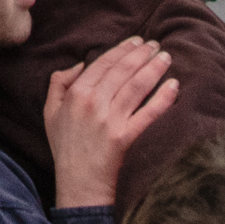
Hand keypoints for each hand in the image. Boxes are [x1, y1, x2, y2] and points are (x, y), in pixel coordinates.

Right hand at [45, 38, 178, 208]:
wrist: (78, 182)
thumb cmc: (65, 145)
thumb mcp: (50, 110)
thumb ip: (59, 82)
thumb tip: (81, 63)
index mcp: (76, 93)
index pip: (103, 63)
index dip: (122, 49)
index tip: (136, 41)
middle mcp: (94, 103)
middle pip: (123, 71)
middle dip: (141, 54)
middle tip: (155, 44)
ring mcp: (111, 120)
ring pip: (137, 86)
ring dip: (154, 68)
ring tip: (166, 57)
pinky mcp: (126, 137)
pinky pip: (148, 113)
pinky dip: (163, 98)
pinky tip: (174, 85)